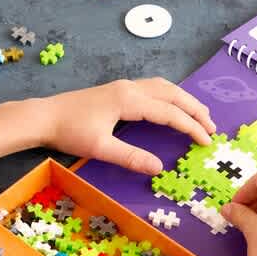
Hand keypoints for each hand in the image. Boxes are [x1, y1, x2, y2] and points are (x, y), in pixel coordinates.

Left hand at [40, 78, 214, 173]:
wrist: (44, 116)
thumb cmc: (70, 131)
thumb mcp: (101, 148)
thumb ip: (131, 157)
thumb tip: (159, 168)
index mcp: (129, 100)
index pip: (170, 112)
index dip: (191, 127)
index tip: (206, 141)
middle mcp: (130, 88)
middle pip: (172, 94)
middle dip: (195, 110)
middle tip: (212, 128)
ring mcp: (123, 86)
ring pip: (163, 87)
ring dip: (183, 100)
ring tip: (199, 116)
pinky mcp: (117, 90)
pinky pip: (153, 88)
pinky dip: (170, 96)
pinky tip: (171, 106)